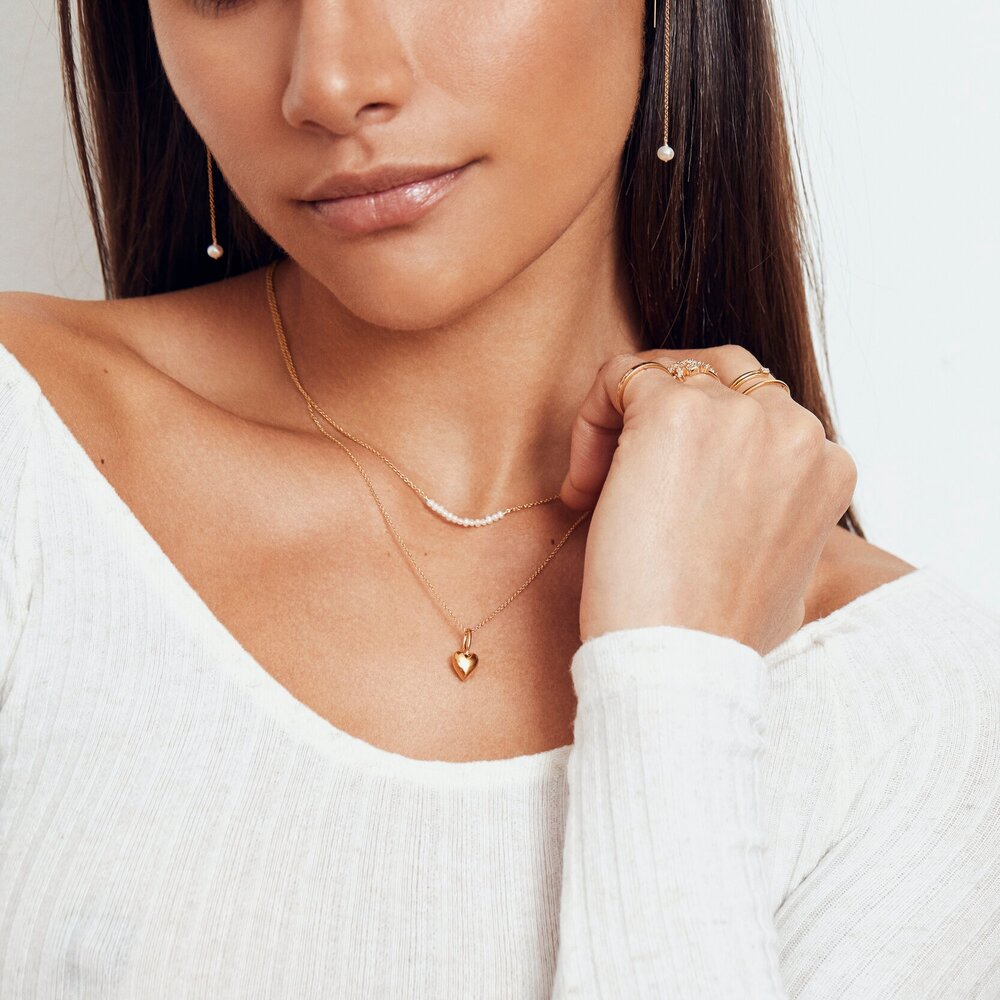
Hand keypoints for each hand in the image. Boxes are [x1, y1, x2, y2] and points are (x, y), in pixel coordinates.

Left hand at [559, 347, 857, 655]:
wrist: (682, 665)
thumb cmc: (717, 632)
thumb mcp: (782, 567)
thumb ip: (777, 511)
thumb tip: (735, 496)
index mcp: (827, 465)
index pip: (759, 411)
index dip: (703, 447)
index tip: (665, 502)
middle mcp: (794, 429)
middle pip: (719, 375)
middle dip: (666, 416)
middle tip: (624, 478)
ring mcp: (739, 416)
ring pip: (667, 372)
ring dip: (623, 422)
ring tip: (596, 488)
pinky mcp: (676, 413)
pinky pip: (620, 377)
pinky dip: (590, 421)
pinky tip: (581, 488)